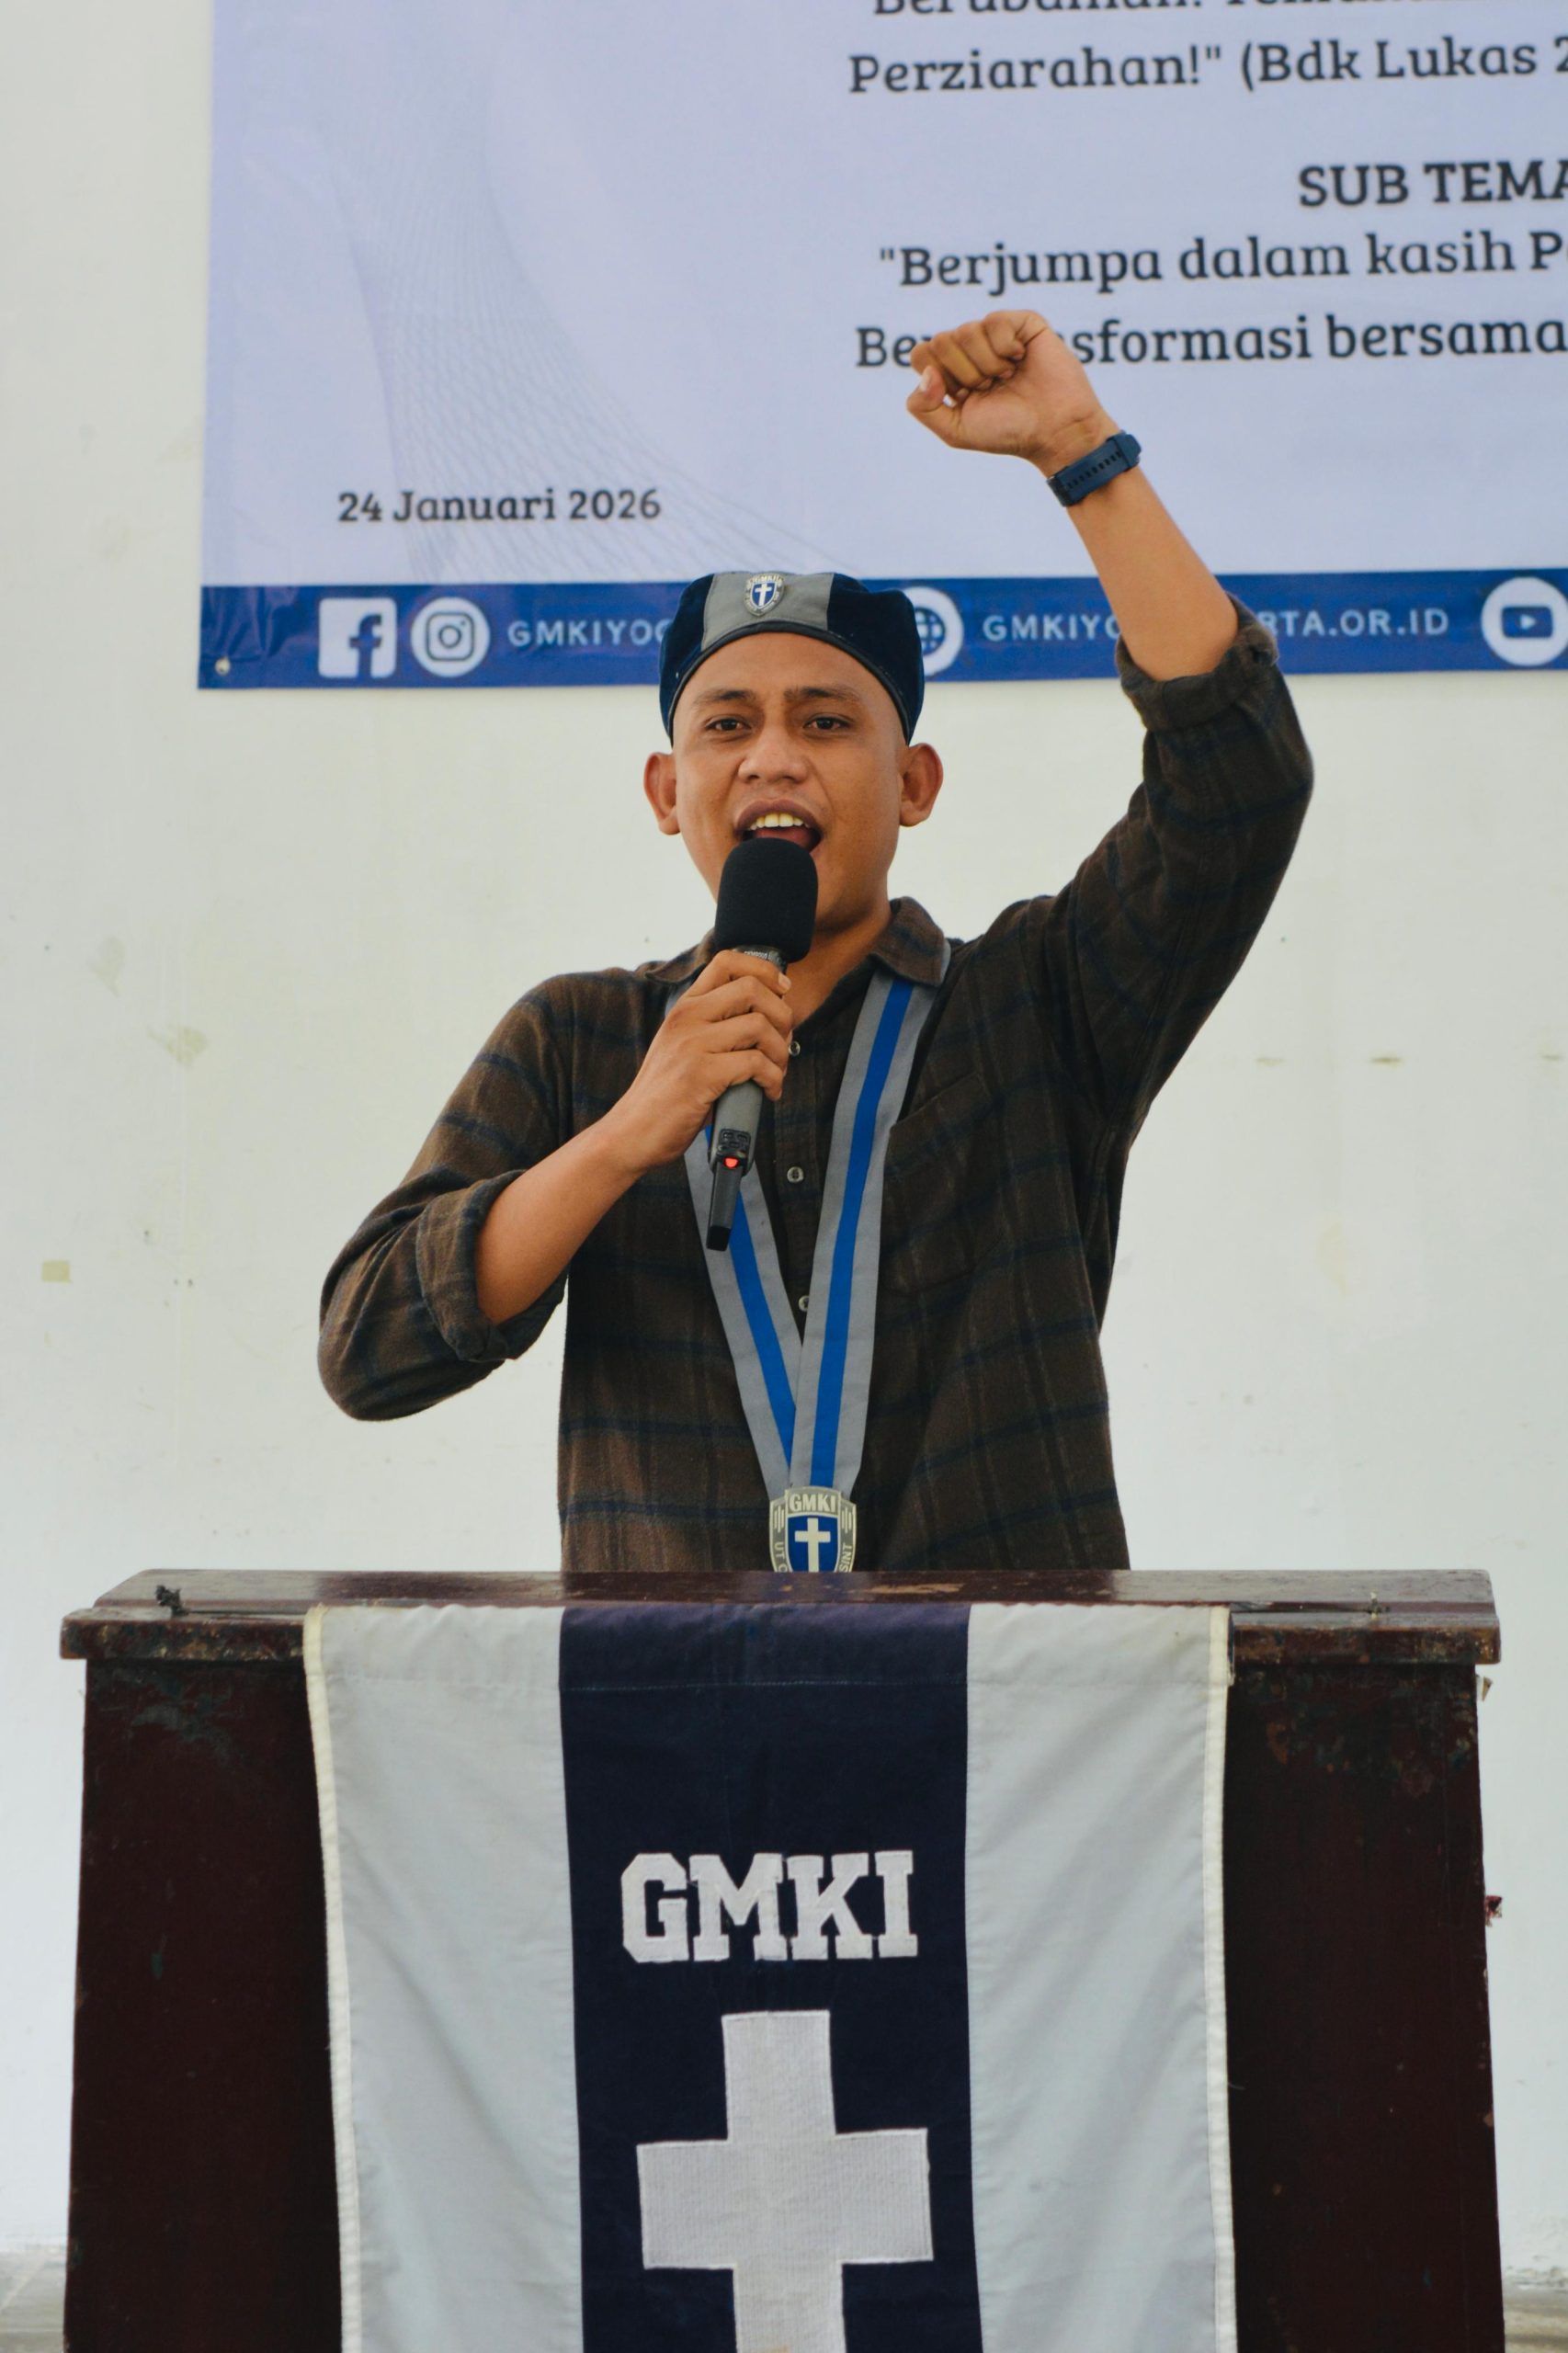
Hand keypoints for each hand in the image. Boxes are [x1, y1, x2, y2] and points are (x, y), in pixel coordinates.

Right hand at [600, 952, 794, 1176]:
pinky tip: (768, 1092)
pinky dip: (773, 1079)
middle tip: (784, 1042)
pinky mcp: (701, 1075)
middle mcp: (687, 1018)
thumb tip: (768, 1021)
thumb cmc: (666, 1095)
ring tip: (778, 1071)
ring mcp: (692, 1045)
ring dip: (781, 1051)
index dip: (764, 969)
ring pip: (760, 1026)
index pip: (727, 961)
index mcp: (684, 1007)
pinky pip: (756, 1063)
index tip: (782, 989)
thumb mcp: (682, 1047)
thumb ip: (713, 1028)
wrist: (632, 1132)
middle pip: (752, 989)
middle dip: (783, 1015)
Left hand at [906, 310, 1114, 476]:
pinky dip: (1005, 348)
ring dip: (988, 364)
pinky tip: (1021, 359)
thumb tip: (926, 372)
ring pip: (965, 331)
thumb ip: (923, 408)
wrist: (1053, 429)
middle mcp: (969, 349)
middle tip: (991, 388)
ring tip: (1008, 376)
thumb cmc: (1007, 431)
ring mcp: (994, 333)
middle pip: (940, 341)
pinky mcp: (1020, 322)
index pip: (921, 354)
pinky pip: (994, 321)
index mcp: (950, 371)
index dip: (940, 378)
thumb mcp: (955, 431)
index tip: (963, 397)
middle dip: (965, 374)